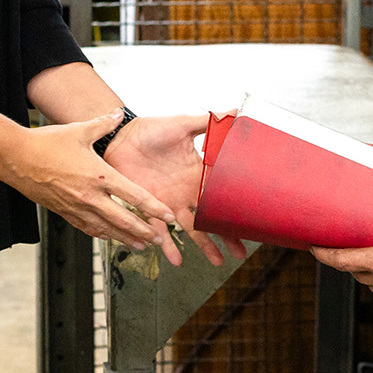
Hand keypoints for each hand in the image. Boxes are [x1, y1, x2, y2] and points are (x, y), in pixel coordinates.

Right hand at [5, 114, 183, 260]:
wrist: (16, 158)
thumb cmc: (46, 143)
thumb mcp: (79, 130)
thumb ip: (103, 123)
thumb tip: (117, 113)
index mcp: (99, 175)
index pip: (134, 196)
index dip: (154, 209)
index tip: (168, 217)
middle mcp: (90, 196)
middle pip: (124, 220)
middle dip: (144, 231)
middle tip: (160, 240)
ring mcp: (76, 207)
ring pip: (106, 229)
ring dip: (125, 238)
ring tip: (141, 245)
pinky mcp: (63, 212)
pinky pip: (87, 228)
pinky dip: (102, 234)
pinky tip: (109, 237)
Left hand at [104, 114, 237, 266]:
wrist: (121, 136)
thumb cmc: (152, 130)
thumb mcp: (183, 124)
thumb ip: (209, 122)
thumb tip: (236, 110)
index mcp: (197, 174)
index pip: (221, 195)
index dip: (234, 209)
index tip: (251, 222)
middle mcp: (186, 192)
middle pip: (211, 219)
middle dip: (226, 236)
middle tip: (240, 252)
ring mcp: (168, 202)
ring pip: (190, 229)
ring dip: (204, 246)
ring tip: (217, 262)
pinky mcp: (148, 207)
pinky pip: (158, 229)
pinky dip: (166, 245)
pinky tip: (174, 259)